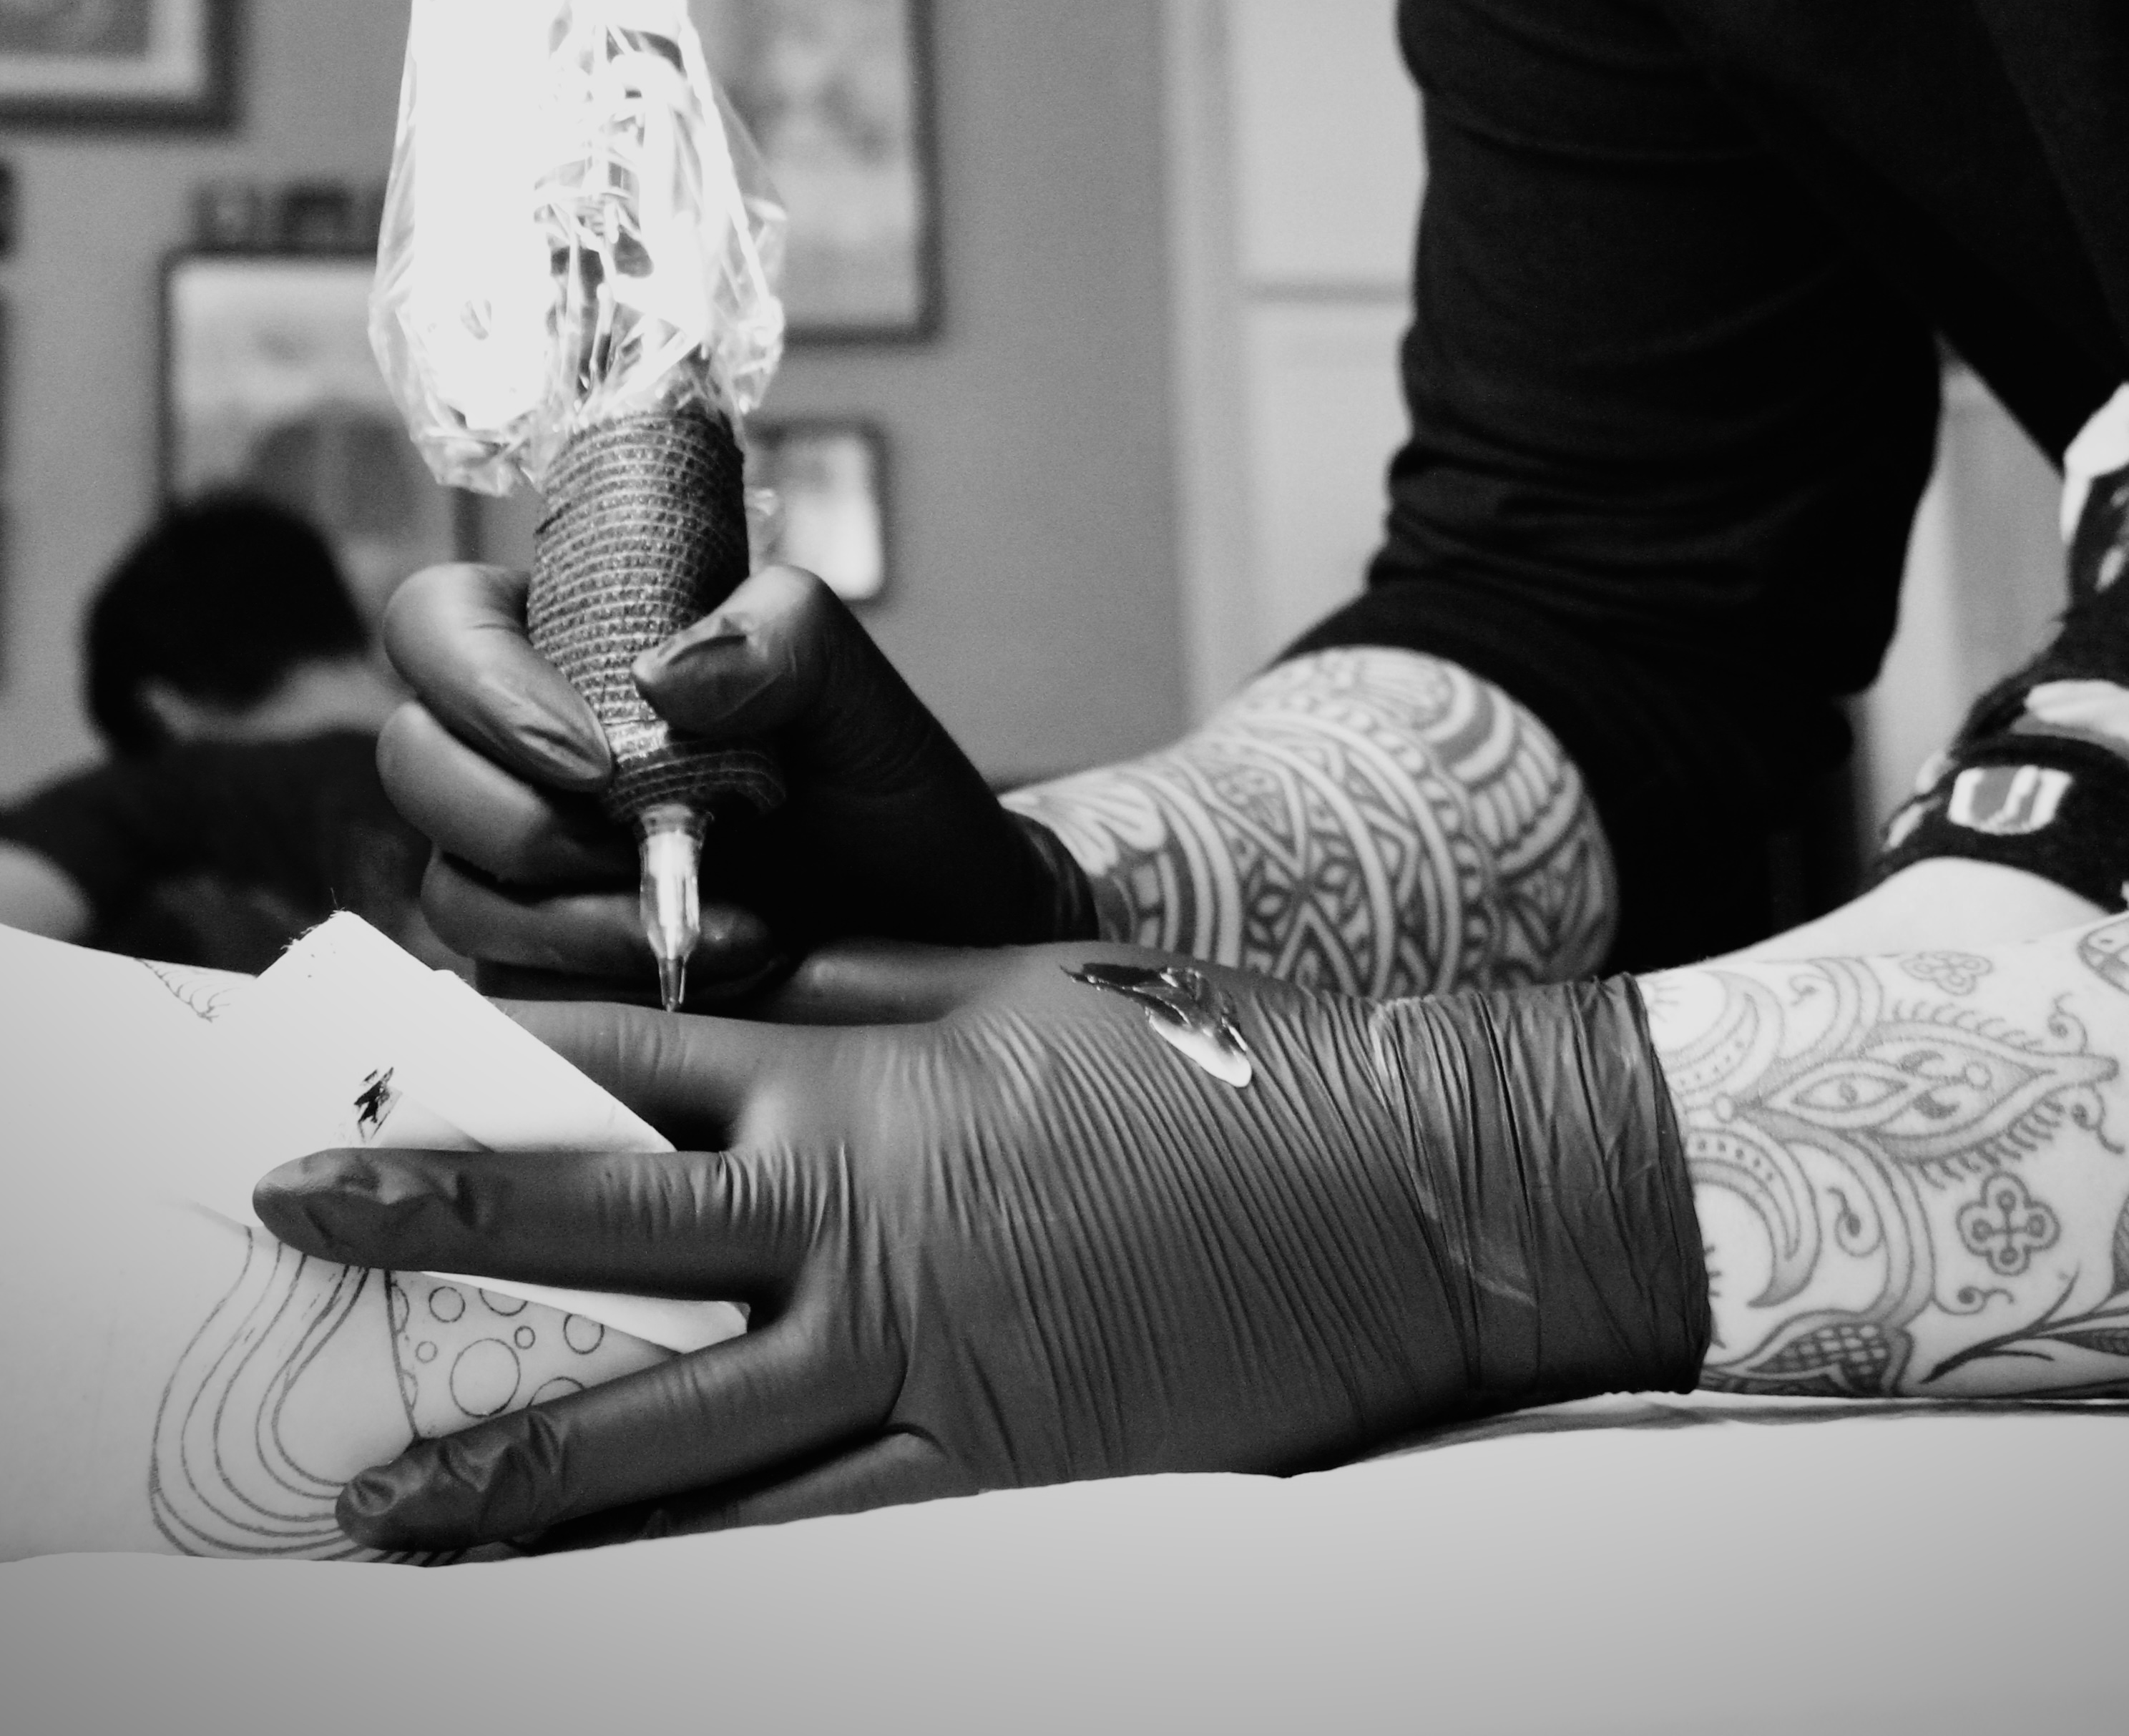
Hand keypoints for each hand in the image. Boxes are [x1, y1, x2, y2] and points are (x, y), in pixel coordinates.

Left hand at [255, 941, 1706, 1548]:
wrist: (1389, 1180)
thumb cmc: (1206, 1068)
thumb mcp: (1013, 987)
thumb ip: (852, 996)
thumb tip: (707, 991)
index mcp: (867, 1071)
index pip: (636, 1049)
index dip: (499, 1051)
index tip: (382, 1057)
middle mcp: (860, 1204)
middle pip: (605, 1212)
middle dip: (436, 1211)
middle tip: (287, 1217)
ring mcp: (914, 1345)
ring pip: (671, 1415)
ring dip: (513, 1454)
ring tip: (374, 1498)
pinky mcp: (984, 1459)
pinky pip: (801, 1526)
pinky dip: (683, 1558)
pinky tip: (591, 1593)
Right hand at [375, 562, 1096, 997]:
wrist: (942, 941)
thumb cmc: (891, 800)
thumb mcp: (861, 696)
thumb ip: (784, 635)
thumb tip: (661, 672)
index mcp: (576, 648)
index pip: (441, 620)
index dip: (475, 677)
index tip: (590, 752)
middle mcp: (525, 757)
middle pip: (413, 758)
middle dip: (510, 813)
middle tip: (632, 840)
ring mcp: (524, 874)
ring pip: (453, 889)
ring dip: (572, 916)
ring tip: (726, 920)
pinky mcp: (541, 979)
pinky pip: (505, 990)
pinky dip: (600, 985)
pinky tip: (711, 974)